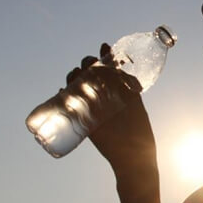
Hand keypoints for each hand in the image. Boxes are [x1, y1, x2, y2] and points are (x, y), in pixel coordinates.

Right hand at [66, 44, 157, 179]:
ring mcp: (92, 108)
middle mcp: (103, 97)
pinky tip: (63, 89)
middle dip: (88, 64)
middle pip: (90, 74)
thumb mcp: (136, 105)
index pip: (108, 69)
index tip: (105, 46)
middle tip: (90, 62)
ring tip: (77, 73)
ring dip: (74, 76)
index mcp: (117, 91)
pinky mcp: (83, 121)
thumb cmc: (139, 131)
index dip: (104, 56)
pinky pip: (69, 106)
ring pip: (78, 87)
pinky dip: (63, 96)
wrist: (133, 156)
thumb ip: (131, 88)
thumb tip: (126, 72)